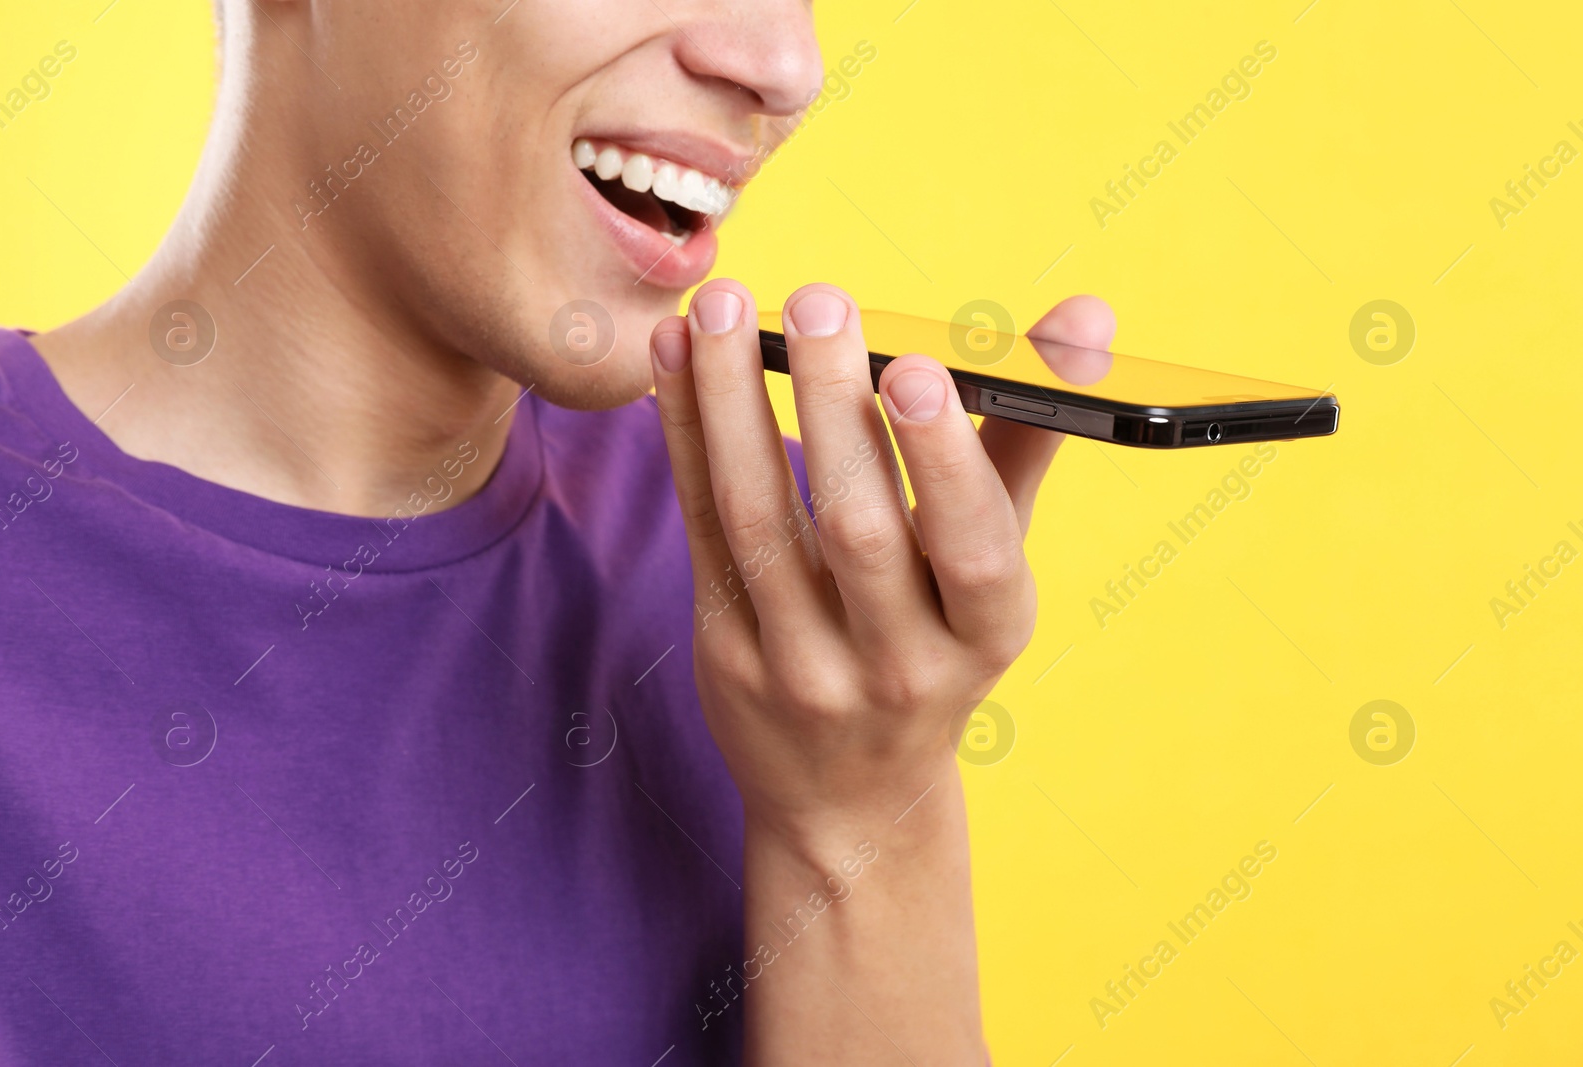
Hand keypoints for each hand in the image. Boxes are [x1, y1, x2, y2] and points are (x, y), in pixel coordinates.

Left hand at [648, 281, 1116, 842]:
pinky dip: (686, 434)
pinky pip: (701, 527)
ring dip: (733, 403)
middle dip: (831, 404)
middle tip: (814, 301)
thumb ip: (1028, 436)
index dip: (945, 459)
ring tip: (723, 306)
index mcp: (986, 632)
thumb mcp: (994, 564)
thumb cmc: (937, 642)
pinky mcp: (726, 653)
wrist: (851, 796)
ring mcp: (803, 667)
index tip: (915, 365)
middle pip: (858, 527)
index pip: (973, 549)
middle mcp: (898, 663)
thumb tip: (1085, 315)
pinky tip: (678, 354)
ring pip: (760, 518)